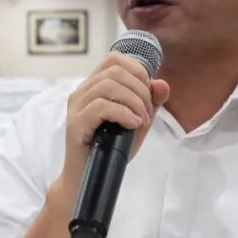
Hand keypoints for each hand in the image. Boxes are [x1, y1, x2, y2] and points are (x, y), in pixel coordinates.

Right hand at [61, 53, 170, 185]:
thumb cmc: (112, 149)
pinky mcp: (75, 124)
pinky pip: (101, 106)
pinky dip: (123, 113)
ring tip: (142, 121)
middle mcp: (82, 92)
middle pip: (115, 71)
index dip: (137, 71)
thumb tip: (162, 84)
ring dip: (134, 102)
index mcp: (94, 87)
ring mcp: (76, 107)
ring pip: (109, 86)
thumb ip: (151, 102)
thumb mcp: (138, 122)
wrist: (91, 178)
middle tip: (147, 114)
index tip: (148, 95)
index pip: (114, 59)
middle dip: (140, 90)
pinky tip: (133, 125)